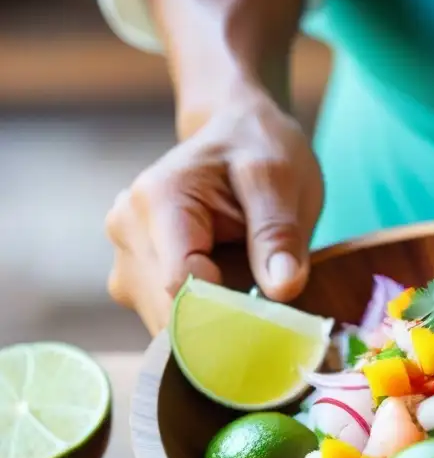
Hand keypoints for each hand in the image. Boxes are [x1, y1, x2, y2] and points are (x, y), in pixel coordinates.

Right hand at [105, 86, 322, 333]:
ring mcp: (126, 257)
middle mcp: (127, 230)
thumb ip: (279, 234)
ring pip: (165, 322)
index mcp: (157, 201)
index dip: (226, 309)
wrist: (237, 132)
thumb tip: (283, 289)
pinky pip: (167, 319)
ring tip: (250, 292)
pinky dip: (202, 321)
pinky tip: (230, 297)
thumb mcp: (281, 180)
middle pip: (169, 309)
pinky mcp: (134, 277)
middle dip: (220, 322)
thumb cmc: (259, 149)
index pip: (181, 284)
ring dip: (211, 325)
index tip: (268, 315)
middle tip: (269, 310)